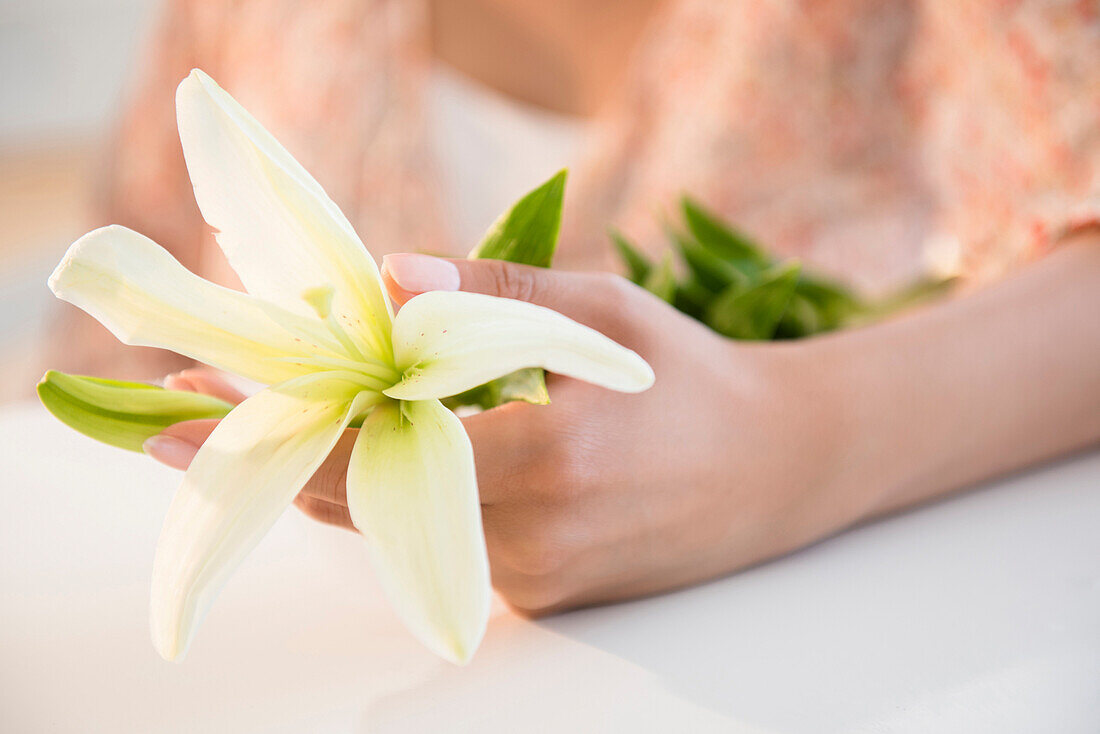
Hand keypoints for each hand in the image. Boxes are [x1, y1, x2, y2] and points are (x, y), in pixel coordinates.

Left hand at [149, 256, 847, 614]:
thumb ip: (493, 296)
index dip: (275, 435)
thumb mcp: (604, 314)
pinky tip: (416, 448)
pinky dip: (414, 495)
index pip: (373, 458)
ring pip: (404, 526)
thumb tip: (388, 276)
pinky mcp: (547, 595)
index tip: (186, 419)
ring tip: (317, 412)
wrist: (782, 469)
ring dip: (354, 470)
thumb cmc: (695, 381)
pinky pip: (450, 542)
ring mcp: (538, 578)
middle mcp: (533, 536)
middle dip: (282, 456)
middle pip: (364, 506)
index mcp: (545, 459)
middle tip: (210, 413)